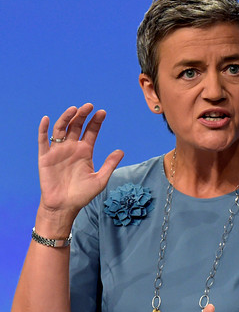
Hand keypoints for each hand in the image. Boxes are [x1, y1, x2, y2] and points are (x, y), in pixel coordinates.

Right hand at [37, 103, 123, 217]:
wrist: (63, 206)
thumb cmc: (82, 194)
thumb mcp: (100, 179)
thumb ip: (109, 164)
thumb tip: (121, 150)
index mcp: (85, 151)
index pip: (91, 131)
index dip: (96, 121)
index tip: (102, 112)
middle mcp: (72, 148)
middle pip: (76, 126)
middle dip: (82, 115)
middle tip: (89, 106)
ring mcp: (58, 151)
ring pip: (61, 129)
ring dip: (66, 118)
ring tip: (74, 109)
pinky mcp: (45, 157)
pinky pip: (43, 141)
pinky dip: (44, 129)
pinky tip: (47, 119)